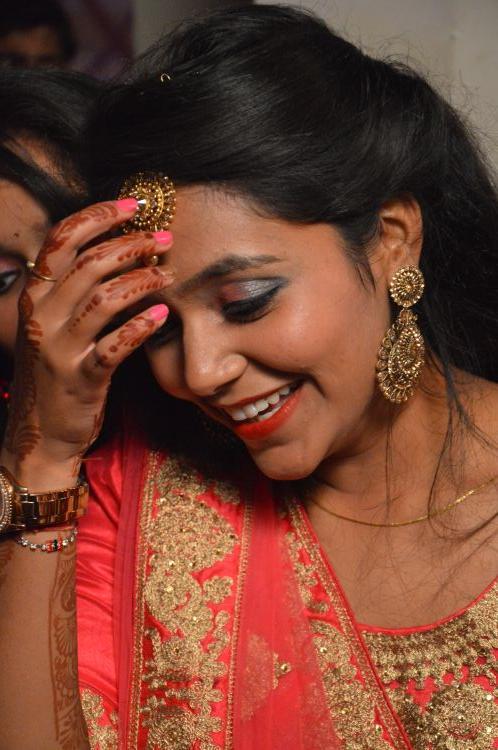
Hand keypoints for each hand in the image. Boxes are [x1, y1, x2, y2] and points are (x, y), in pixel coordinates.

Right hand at [2, 199, 172, 481]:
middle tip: (164, 239)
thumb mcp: (53, 326)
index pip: (61, 239)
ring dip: (142, 281)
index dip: (98, 215)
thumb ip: (74, 290)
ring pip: (104, 299)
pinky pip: (115, 345)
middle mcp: (42, 317)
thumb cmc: (56, 373)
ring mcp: (60, 349)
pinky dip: (141, 327)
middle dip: (131, 244)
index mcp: (35, 297)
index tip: (133, 205)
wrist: (40, 434)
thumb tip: (118, 250)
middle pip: (89, 263)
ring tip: (168, 276)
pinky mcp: (81, 378)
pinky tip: (161, 315)